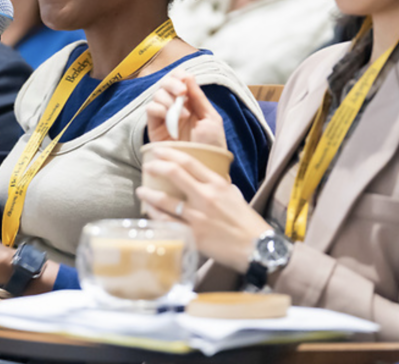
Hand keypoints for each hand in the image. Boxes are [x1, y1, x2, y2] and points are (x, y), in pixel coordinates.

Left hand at [136, 147, 270, 272]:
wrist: (258, 248)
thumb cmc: (247, 222)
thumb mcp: (234, 196)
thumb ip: (216, 186)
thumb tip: (201, 180)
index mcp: (217, 184)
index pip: (188, 161)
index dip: (169, 153)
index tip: (157, 150)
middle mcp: (206, 197)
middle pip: (174, 173)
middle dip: (156, 167)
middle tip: (147, 166)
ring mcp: (198, 216)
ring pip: (165, 200)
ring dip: (149, 193)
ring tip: (140, 190)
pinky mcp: (193, 235)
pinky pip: (168, 222)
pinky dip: (155, 215)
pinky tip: (148, 211)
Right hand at [146, 70, 225, 147]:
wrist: (203, 167)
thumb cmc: (212, 145)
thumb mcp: (211, 118)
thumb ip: (199, 97)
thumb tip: (188, 75)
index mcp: (190, 102)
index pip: (179, 80)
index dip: (179, 76)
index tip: (185, 81)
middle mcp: (175, 107)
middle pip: (165, 84)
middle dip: (172, 84)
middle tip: (181, 93)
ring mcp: (164, 117)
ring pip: (157, 95)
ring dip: (168, 100)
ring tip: (182, 115)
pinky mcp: (154, 128)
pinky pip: (150, 110)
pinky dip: (159, 109)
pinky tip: (170, 120)